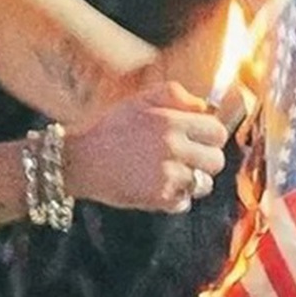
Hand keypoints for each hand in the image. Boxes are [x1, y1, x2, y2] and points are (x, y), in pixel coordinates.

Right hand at [66, 81, 226, 213]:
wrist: (79, 159)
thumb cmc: (108, 127)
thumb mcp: (137, 100)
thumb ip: (172, 95)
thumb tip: (203, 105)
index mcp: (169, 120)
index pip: (216, 131)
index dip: (209, 134)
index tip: (197, 137)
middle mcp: (173, 147)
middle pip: (216, 160)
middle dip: (203, 159)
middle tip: (183, 156)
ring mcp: (168, 175)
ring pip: (203, 184)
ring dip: (190, 180)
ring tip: (167, 171)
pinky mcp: (159, 199)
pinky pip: (184, 202)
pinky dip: (173, 197)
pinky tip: (153, 184)